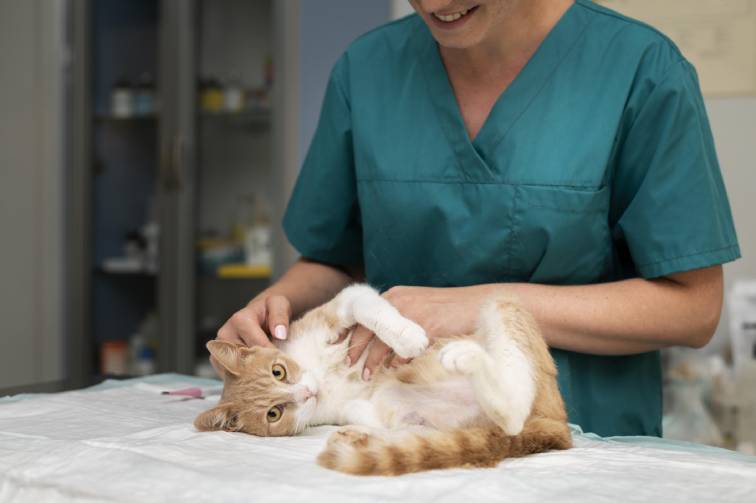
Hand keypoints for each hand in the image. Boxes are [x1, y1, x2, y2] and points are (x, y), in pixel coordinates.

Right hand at [212, 295, 290, 374]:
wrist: (259, 313)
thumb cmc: (269, 310)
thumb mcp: (279, 305)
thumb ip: (280, 316)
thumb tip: (280, 334)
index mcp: (239, 321)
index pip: (257, 346)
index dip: (272, 357)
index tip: (286, 366)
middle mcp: (225, 335)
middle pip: (244, 360)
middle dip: (262, 369)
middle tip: (278, 376)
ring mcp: (219, 349)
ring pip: (236, 370)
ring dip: (252, 377)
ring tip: (268, 378)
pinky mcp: (218, 360)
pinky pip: (230, 375)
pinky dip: (245, 379)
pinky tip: (258, 379)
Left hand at [345, 285, 486, 379]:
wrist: (477, 305)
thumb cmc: (449, 310)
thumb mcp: (419, 309)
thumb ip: (401, 321)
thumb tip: (386, 349)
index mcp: (396, 295)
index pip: (364, 314)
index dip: (350, 331)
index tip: (339, 345)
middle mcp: (399, 300)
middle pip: (368, 327)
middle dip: (357, 349)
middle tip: (349, 364)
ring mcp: (411, 311)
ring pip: (382, 340)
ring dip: (373, 360)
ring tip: (367, 375)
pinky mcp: (425, 324)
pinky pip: (405, 346)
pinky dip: (398, 359)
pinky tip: (396, 367)